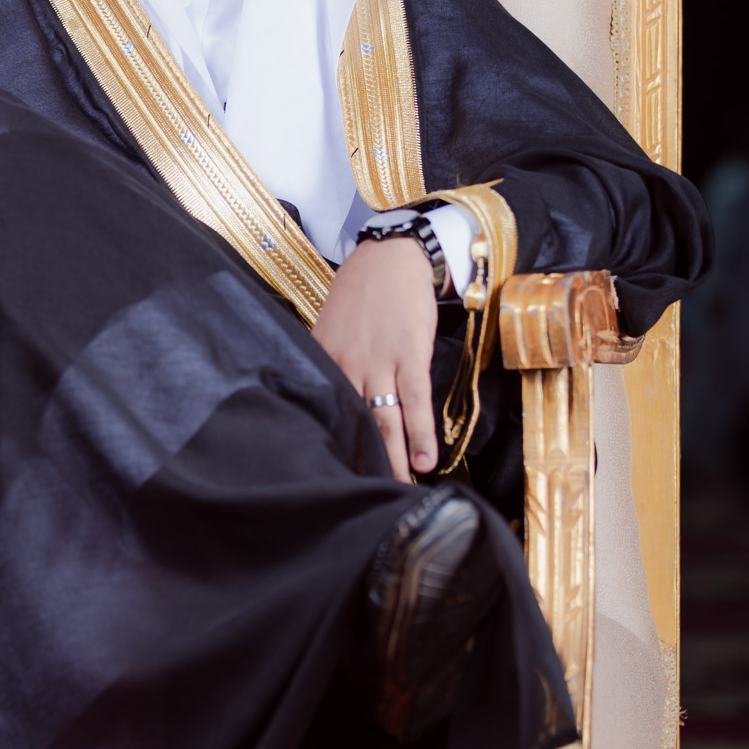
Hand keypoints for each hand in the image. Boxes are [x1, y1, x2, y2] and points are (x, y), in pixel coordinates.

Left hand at [312, 236, 438, 483]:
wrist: (391, 256)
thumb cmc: (362, 293)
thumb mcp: (331, 327)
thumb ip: (330, 363)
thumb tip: (327, 398)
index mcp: (325, 360)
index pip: (327, 412)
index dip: (334, 445)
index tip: (335, 474)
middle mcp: (347, 365)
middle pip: (355, 424)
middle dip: (362, 462)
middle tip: (365, 493)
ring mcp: (379, 362)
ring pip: (384, 421)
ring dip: (393, 459)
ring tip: (399, 488)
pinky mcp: (409, 356)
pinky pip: (415, 403)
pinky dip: (420, 434)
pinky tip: (424, 459)